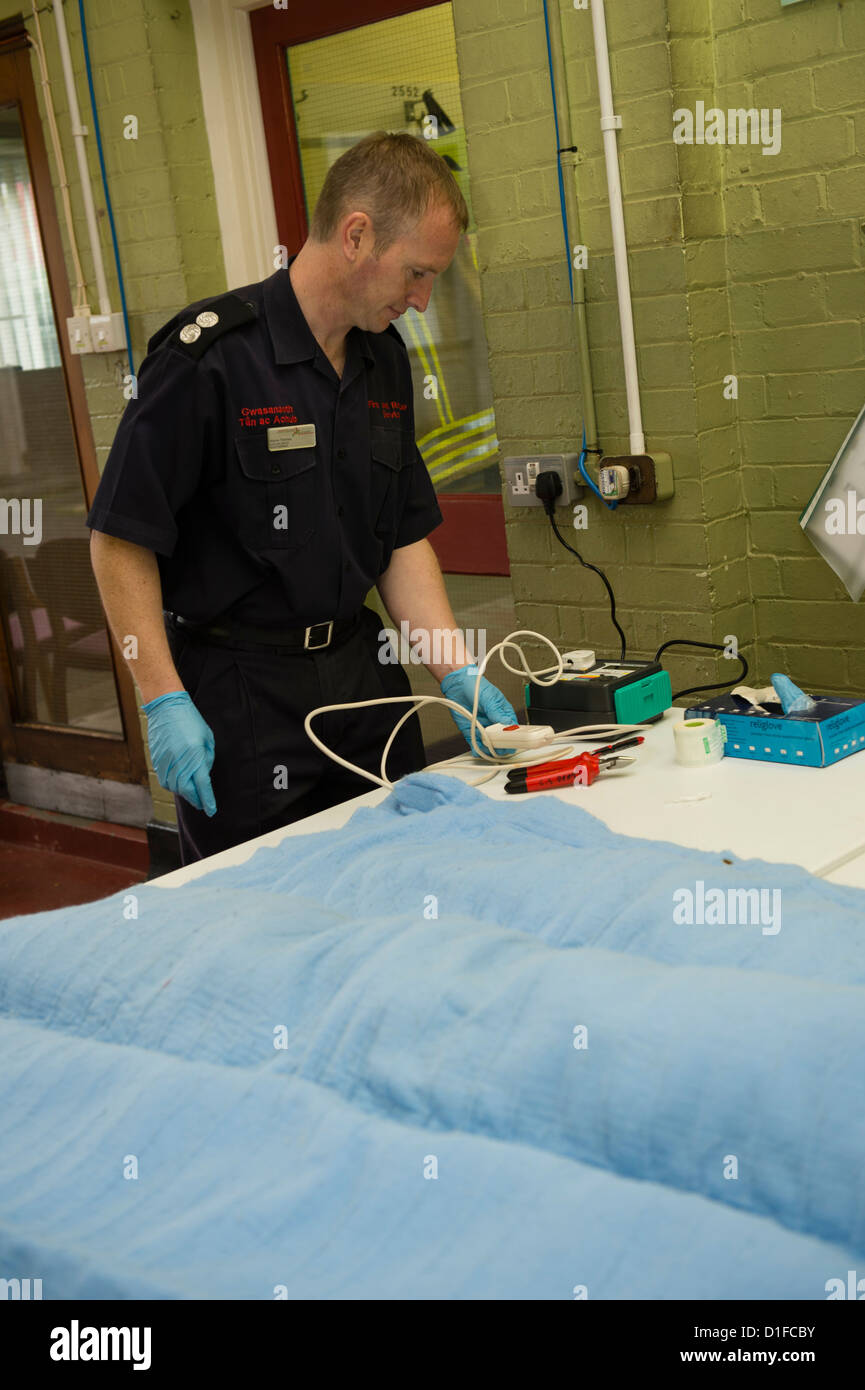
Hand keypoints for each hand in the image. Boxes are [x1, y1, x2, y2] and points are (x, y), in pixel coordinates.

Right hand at [142, 691, 216, 815]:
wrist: (166, 707)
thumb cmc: (191, 720)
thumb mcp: (207, 737)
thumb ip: (207, 758)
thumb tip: (203, 774)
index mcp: (195, 755)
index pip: (202, 785)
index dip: (207, 800)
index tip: (211, 810)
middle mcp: (179, 761)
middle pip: (187, 790)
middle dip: (196, 800)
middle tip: (202, 805)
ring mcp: (165, 761)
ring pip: (174, 787)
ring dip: (184, 793)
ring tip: (192, 794)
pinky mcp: (157, 760)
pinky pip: (165, 780)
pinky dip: (173, 786)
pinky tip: (179, 784)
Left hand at [439, 665, 518, 755]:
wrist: (457, 684)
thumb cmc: (476, 686)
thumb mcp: (490, 698)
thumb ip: (497, 712)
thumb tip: (508, 724)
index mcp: (504, 714)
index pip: (513, 730)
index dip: (514, 738)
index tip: (511, 742)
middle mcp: (494, 723)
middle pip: (502, 741)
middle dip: (501, 746)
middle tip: (498, 746)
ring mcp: (483, 729)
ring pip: (490, 745)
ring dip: (489, 749)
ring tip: (487, 748)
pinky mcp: (471, 731)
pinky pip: (475, 744)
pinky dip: (477, 749)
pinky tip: (478, 751)